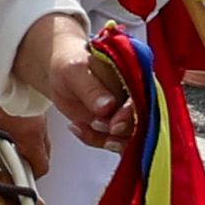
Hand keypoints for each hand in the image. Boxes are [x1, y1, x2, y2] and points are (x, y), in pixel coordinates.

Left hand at [34, 17, 142, 142]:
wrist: (60, 70)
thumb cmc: (70, 62)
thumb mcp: (75, 71)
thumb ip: (92, 89)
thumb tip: (108, 106)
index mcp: (134, 78)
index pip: (143, 102)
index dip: (131, 117)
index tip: (114, 125)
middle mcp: (134, 98)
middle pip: (141, 125)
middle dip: (121, 133)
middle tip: (96, 126)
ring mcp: (124, 114)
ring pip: (127, 138)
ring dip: (105, 139)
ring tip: (82, 127)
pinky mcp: (113, 127)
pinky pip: (110, 141)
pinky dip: (94, 139)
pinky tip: (76, 127)